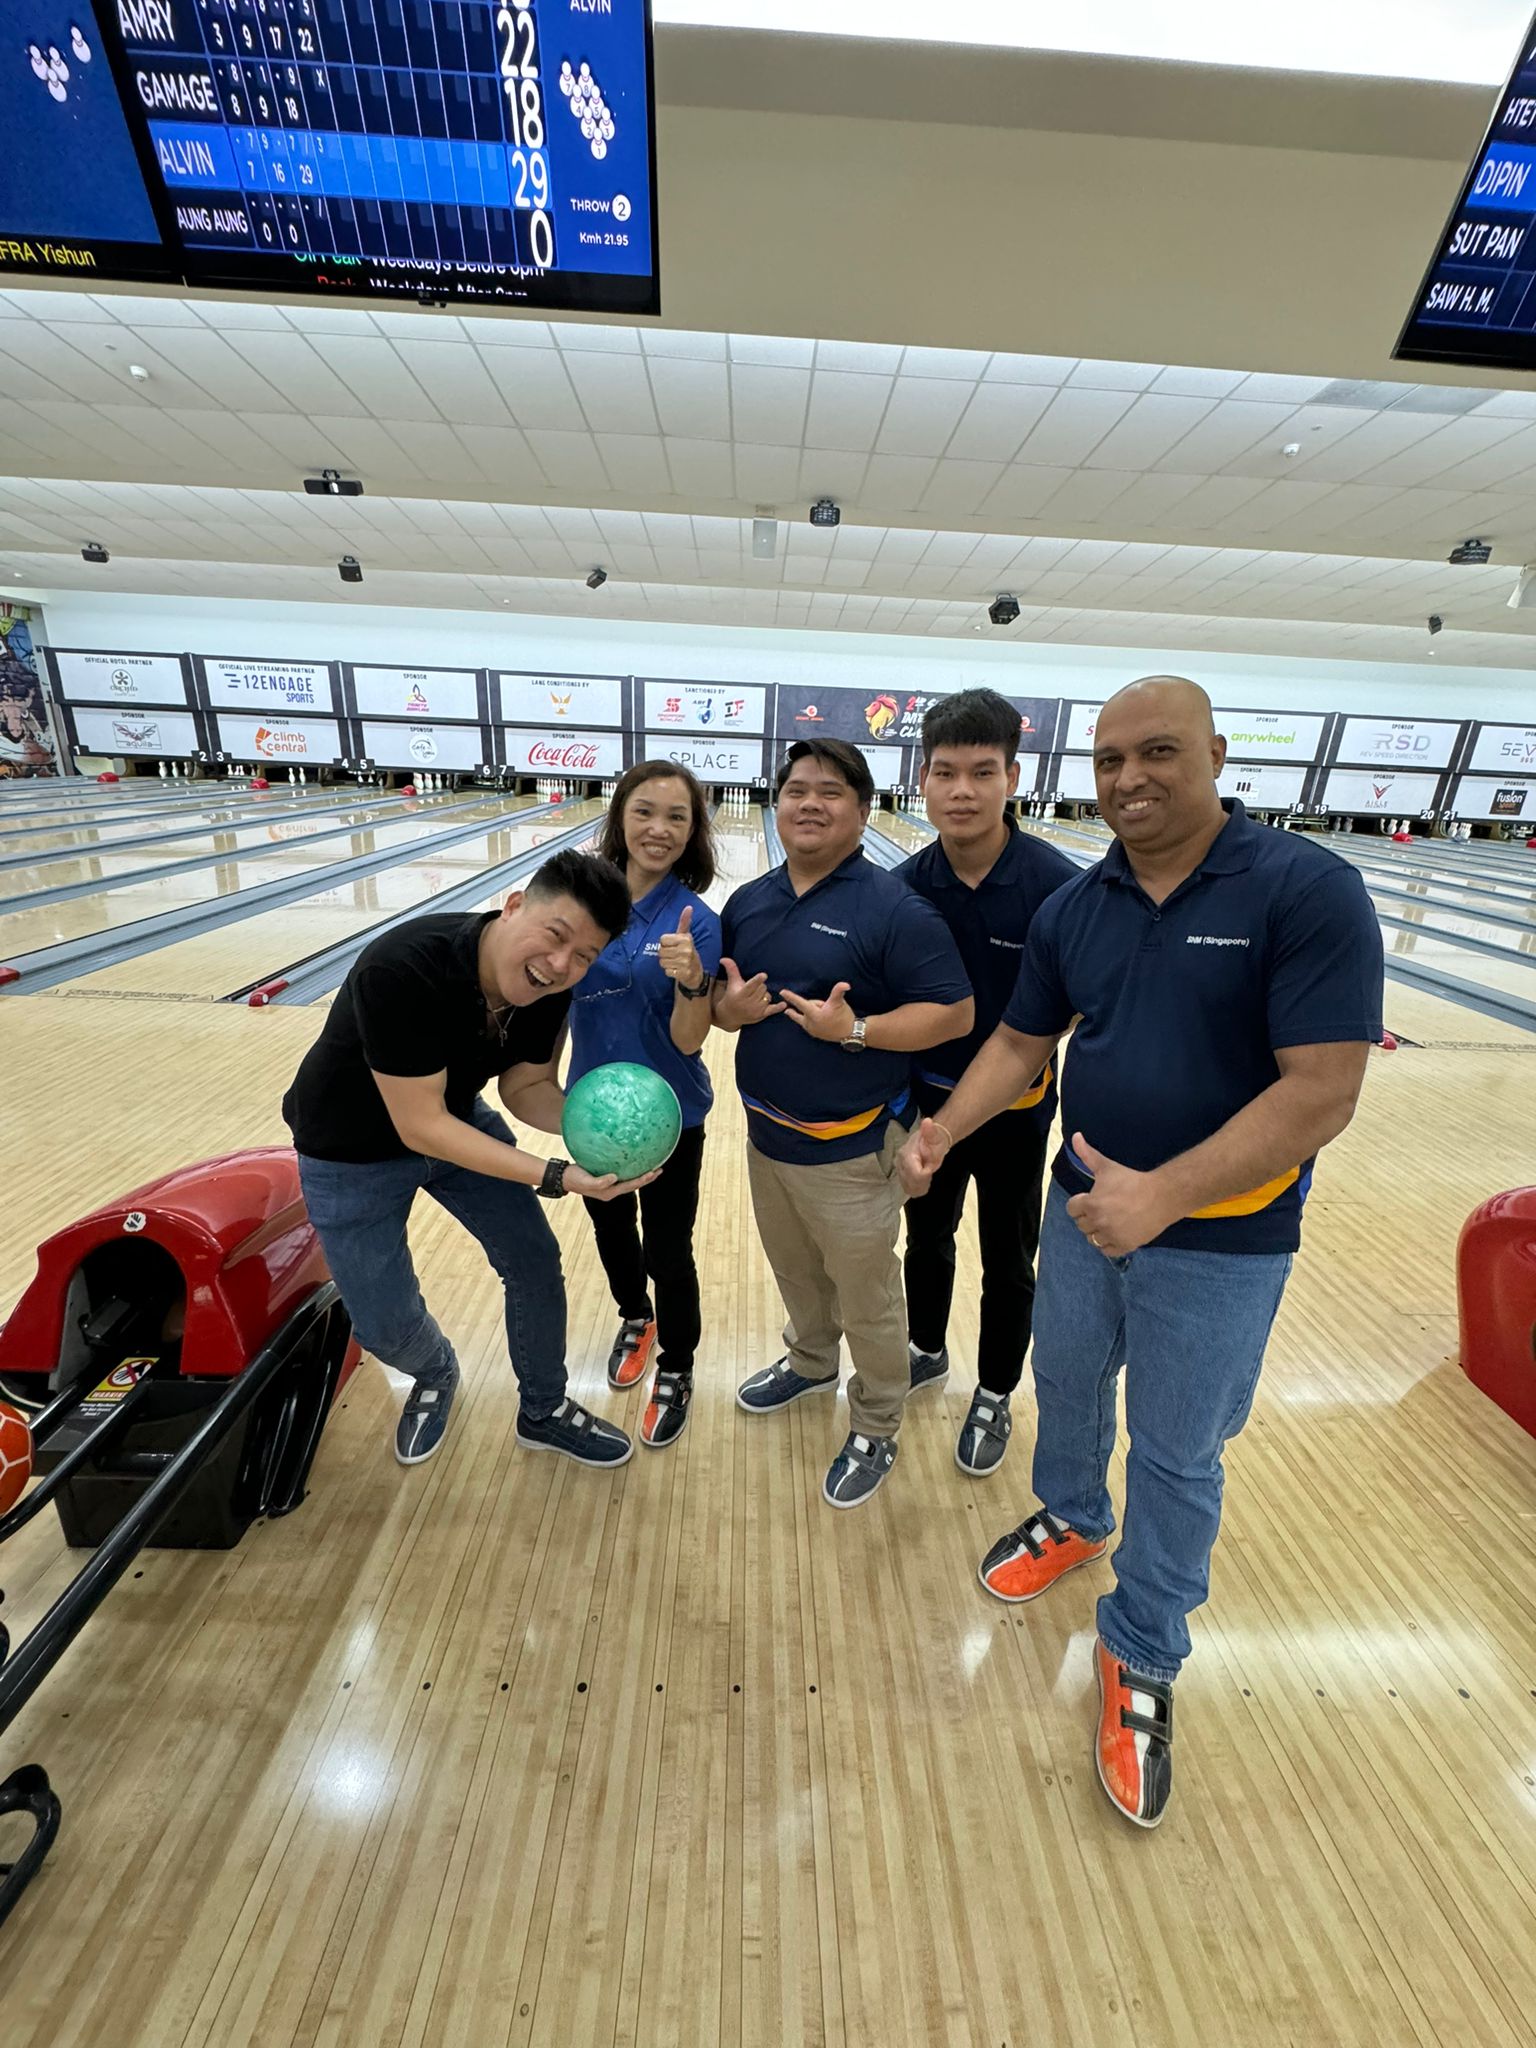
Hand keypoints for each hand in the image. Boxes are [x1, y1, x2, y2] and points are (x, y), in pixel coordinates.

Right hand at [565, 1165, 662, 1201]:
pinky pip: (621, 1172)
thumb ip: (600, 1182)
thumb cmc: (574, 1179)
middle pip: (633, 1183)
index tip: (653, 1173)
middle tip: (660, 1169)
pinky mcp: (605, 1176)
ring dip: (641, 1172)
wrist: (563, 1177)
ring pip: (629, 1178)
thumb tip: (615, 1177)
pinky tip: (632, 1158)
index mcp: (609, 1192)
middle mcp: (612, 1189)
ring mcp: (609, 1183)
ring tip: (652, 1165)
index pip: (630, 1185)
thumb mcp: (586, 1181)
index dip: (643, 1180)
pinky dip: (630, 1166)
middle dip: (647, 1177)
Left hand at [658, 903, 702, 984]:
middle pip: (660, 951)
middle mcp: (686, 950)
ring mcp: (685, 962)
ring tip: (675, 962)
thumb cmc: (688, 952)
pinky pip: (667, 971)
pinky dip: (670, 972)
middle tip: (674, 955)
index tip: (673, 946)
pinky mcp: (683, 973)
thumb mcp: (686, 936)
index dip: (665, 943)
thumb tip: (689, 907)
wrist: (696, 972)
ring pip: (662, 962)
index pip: (662, 940)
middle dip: (665, 954)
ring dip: (667, 963)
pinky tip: (677, 970)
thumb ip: (685, 921)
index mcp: (685, 939)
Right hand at [715, 956, 784, 1028]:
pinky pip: (772, 1010)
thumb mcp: (732, 983)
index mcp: (741, 994)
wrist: (730, 1016)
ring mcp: (756, 1010)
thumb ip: (731, 969)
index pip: (751, 986)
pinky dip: (778, 1007)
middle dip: (760, 986)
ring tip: (756, 997)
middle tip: (754, 989)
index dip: (758, 980)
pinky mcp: (761, 1015)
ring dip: (765, 995)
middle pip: (762, 988)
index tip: (764, 975)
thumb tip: (723, 958)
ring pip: (768, 997)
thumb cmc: (732, 996)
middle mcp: (749, 1003)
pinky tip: (784, 1004)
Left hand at [779, 980, 854, 1043]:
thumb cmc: (844, 1018)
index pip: (800, 1003)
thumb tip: (845, 985)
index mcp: (814, 1015)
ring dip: (806, 1012)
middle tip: (825, 1006)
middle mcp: (810, 1024)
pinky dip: (807, 1019)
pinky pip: (806, 1023)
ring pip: (805, 1016)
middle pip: (805, 1008)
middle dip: (813, 1004)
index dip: (791, 997)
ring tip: (797, 1011)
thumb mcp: (840, 1003)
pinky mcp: (814, 1034)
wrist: (850, 1034)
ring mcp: (811, 1030)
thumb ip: (838, 992)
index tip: (782, 992)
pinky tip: (809, 1020)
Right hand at [897, 1117, 951, 1196]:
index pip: (916, 1174)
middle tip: (930, 1170)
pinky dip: (917, 1187)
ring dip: (920, 1185)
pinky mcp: (900, 1175)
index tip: (931, 1167)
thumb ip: (930, 1131)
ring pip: (909, 1188)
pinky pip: (908, 1188)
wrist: (929, 1141)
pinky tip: (923, 1179)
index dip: (926, 1174)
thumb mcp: (935, 1136)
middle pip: (911, 1183)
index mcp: (907, 1154)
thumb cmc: (933, 1141)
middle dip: (923, 1180)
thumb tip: (927, 1121)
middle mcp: (899, 1162)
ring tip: (926, 1174)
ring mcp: (899, 1170)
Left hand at [1064, 1132, 1180, 1257]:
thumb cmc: (1132, 1180)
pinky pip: (1106, 1250)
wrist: (1161, 1196)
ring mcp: (1111, 1235)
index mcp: (1091, 1204)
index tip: (1091, 1199)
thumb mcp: (1107, 1166)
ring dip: (1097, 1231)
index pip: (1072, 1209)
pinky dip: (1108, 1244)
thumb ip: (1087, 1154)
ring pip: (1092, 1239)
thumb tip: (1076, 1136)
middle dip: (1089, 1216)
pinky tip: (1116, 1232)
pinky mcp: (1124, 1245)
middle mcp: (1098, 1222)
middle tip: (1103, 1208)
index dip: (1080, 1203)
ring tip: (1109, 1220)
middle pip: (1081, 1225)